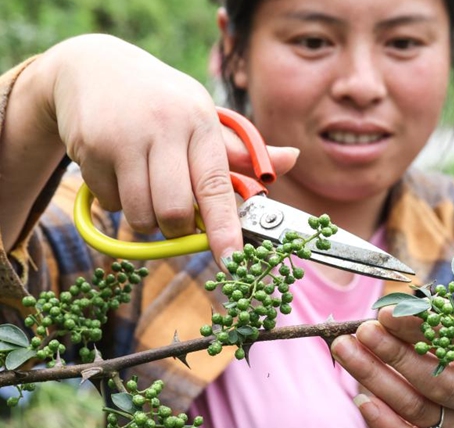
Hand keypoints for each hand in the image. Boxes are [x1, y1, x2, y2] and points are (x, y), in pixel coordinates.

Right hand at [47, 34, 296, 262]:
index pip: (216, 186)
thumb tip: (292, 160)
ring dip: (146, 219)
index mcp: (200, 123)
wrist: (95, 68)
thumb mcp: (203, 118)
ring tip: (148, 189)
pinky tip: (119, 171)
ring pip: (139, 214)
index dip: (225, 229)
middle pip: (173, 212)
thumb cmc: (164, 103)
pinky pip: (109, 202)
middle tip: (177, 218)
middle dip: (177, 230)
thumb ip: (242, 152)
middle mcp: (164, 128)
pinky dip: (117, 201)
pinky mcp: (90, 147)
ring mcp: (124, 137)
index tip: (232, 261)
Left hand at [330, 307, 453, 427]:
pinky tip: (361, 399)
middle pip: (436, 382)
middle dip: (394, 354)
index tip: (385, 313)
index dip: (418, 329)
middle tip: (363, 331)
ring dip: (376, 378)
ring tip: (347, 350)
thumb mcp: (453, 323)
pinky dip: (385, 425)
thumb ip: (426, 318)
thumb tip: (387, 315)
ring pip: (416, 409)